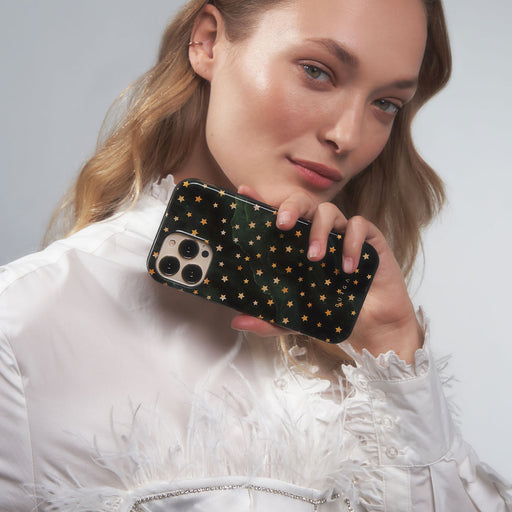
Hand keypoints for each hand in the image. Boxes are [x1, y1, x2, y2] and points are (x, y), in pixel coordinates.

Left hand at [231, 185, 421, 362]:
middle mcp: (317, 235)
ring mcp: (342, 235)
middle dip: (291, 206)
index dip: (262, 201)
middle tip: (282, 224)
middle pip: (303, 203)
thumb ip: (268, 320)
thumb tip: (237, 322)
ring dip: (319, 230)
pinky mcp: (369, 240)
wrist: (371, 327)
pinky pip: (360, 225)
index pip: (278, 217)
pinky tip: (348, 268)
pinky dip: (352, 242)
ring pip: (329, 211)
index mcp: (296, 246)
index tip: (245, 192)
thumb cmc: (331, 315)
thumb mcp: (294, 320)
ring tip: (315, 258)